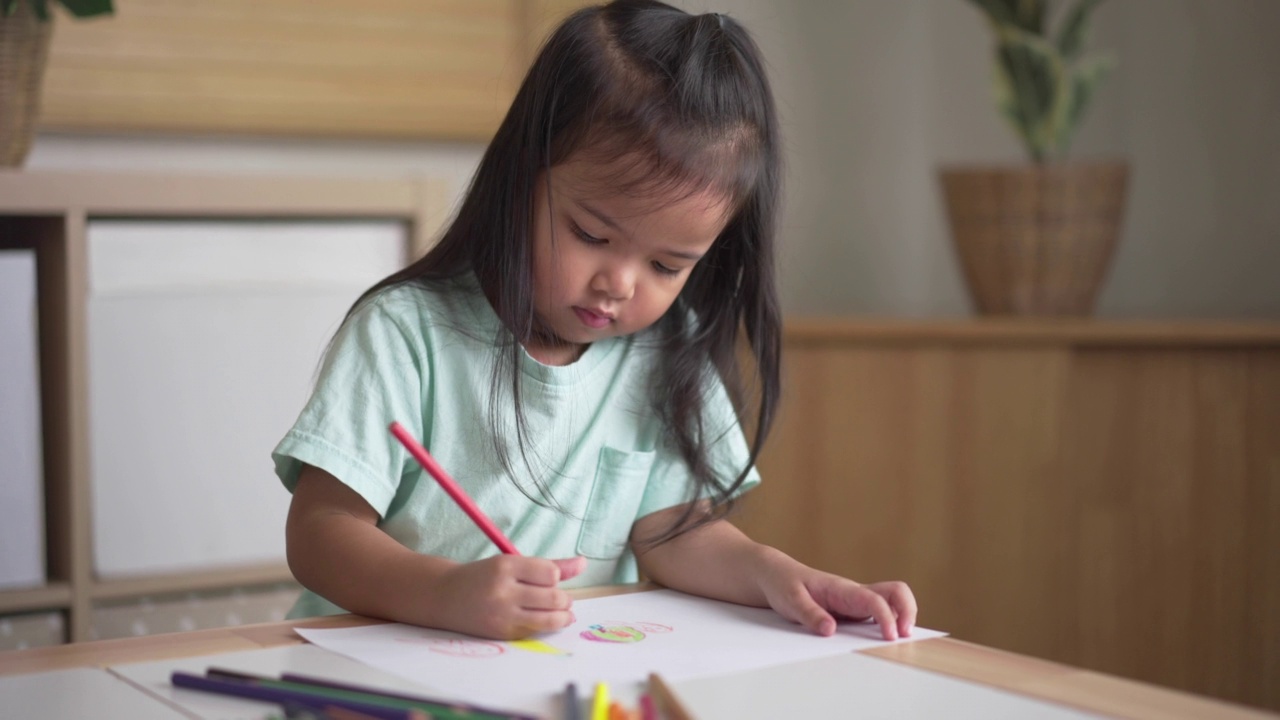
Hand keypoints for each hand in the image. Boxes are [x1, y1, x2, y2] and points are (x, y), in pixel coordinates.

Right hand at [427, 555, 585, 639]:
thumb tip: (583, 564)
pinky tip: (543, 620)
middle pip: (554, 597)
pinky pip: (535, 631)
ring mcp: (502, 614)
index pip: (550, 573)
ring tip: (562, 612)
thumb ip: (548, 565)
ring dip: (562, 616)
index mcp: (506, 565)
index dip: (555, 577)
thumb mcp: (512, 563)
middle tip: (560, 598)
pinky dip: (545, 626)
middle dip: (564, 599)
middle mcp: (503, 590)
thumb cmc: (484, 576)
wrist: (445, 596)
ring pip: (549, 618)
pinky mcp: (501, 633)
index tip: (550, 579)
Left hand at [756, 556, 915, 639]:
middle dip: (908, 611)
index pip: (874, 599)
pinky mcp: (853, 611)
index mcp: (842, 588)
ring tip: (899, 641)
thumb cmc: (783, 584)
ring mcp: (856, 602)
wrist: (775, 575)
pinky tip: (883, 640)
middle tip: (904, 636)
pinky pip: (880, 613)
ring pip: (892, 602)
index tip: (889, 637)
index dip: (886, 618)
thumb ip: (810, 614)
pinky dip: (889, 624)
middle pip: (896, 592)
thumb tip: (831, 630)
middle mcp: (855, 593)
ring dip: (902, 618)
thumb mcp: (790, 600)